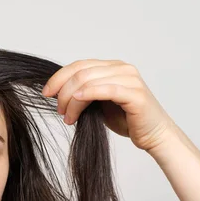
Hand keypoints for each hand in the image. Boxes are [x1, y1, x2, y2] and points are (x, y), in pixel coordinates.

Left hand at [42, 59, 176, 150]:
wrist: (153, 135)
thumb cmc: (127, 120)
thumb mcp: (99, 104)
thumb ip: (84, 93)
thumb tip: (58, 93)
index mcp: (112, 67)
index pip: (78, 65)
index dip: (58, 78)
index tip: (46, 93)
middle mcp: (121, 68)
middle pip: (81, 72)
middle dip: (63, 91)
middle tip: (59, 111)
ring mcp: (130, 79)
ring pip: (89, 81)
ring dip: (72, 100)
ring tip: (68, 117)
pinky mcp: (135, 94)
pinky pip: (105, 89)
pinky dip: (87, 95)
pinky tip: (76, 103)